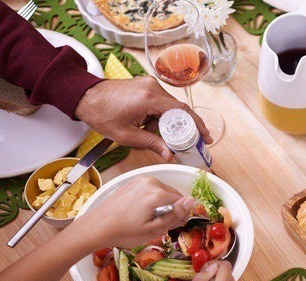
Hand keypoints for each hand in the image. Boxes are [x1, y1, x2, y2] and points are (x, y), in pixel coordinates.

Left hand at [74, 77, 211, 160]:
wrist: (84, 96)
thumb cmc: (102, 114)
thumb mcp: (127, 135)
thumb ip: (152, 144)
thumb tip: (170, 155)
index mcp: (150, 98)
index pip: (183, 111)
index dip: (197, 125)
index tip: (205, 137)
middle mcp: (153, 87)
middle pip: (179, 109)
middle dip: (185, 127)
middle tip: (191, 143)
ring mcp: (149, 84)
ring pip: (170, 107)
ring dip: (170, 123)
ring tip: (162, 136)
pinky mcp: (146, 86)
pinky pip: (162, 102)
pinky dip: (163, 116)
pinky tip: (155, 127)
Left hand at [76, 175, 193, 248]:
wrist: (96, 227)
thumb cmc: (125, 232)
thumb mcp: (154, 229)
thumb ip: (175, 214)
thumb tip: (192, 201)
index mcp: (157, 192)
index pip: (182, 201)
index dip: (180, 215)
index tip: (172, 226)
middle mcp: (150, 181)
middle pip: (173, 195)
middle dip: (171, 208)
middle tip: (158, 225)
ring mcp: (139, 180)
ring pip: (162, 192)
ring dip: (161, 204)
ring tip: (147, 219)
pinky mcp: (131, 182)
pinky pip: (151, 189)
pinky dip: (151, 199)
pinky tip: (140, 212)